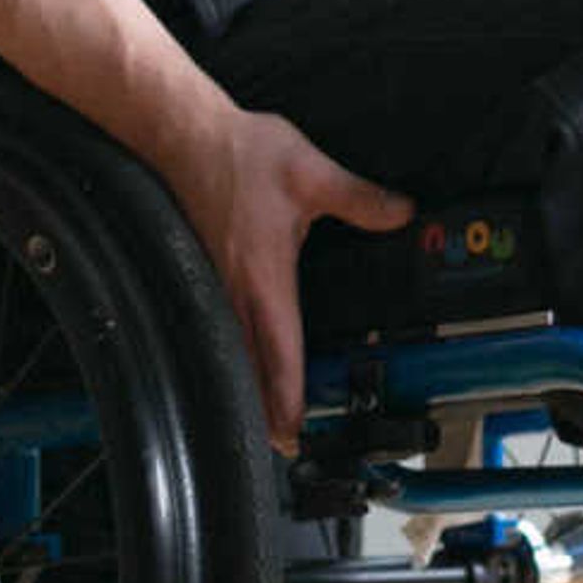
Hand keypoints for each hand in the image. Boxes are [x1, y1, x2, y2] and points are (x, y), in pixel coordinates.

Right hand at [156, 108, 412, 450]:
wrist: (180, 134)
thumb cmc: (238, 153)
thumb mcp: (310, 171)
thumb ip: (359, 198)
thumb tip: (402, 212)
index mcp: (264, 276)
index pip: (280, 350)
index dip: (288, 396)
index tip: (296, 431)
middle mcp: (234, 290)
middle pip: (249, 367)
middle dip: (264, 410)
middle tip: (283, 448)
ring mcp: (213, 285)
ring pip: (230, 352)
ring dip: (247, 387)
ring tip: (263, 422)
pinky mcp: (202, 273)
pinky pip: (218, 328)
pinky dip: (231, 355)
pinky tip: (239, 363)